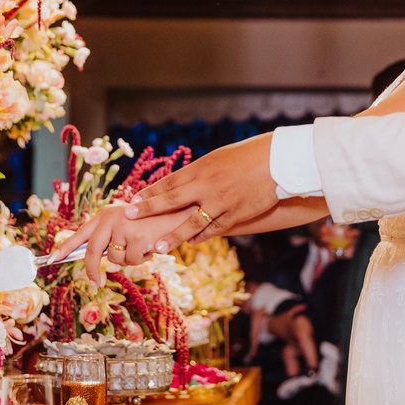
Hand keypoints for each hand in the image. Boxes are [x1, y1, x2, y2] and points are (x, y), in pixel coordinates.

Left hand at [50, 202, 196, 285]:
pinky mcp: (135, 238)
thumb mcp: (129, 223)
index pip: (81, 233)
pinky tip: (152, 244)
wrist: (181, 212)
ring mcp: (122, 227)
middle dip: (91, 270)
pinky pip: (132, 261)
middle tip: (95, 283)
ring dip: (130, 259)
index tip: (51, 259)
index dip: (65, 247)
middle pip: (92, 251)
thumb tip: (98, 259)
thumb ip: (113, 236)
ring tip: (145, 244)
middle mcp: (111, 217)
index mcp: (107, 214)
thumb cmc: (155, 220)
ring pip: (116, 259)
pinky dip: (143, 258)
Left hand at [125, 134, 277, 245]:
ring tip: (158, 247)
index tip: (132, 201)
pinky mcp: (236, 213)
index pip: (169, 182)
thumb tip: (176, 186)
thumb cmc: (244, 157)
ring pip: (192, 222)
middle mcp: (207, 185)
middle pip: (172, 199)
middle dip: (149, 209)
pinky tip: (191, 243)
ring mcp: (221, 201)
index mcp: (200, 168)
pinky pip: (214, 229)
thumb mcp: (216, 159)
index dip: (149, 192)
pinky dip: (201, 236)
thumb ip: (197, 174)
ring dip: (174, 235)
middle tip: (130, 216)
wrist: (275, 161)